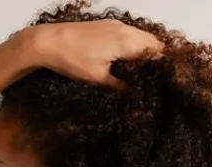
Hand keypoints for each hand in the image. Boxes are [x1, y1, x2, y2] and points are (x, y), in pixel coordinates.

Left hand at [29, 20, 163, 88]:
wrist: (48, 42)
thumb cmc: (72, 59)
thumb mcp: (100, 79)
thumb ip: (122, 87)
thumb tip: (138, 98)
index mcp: (127, 41)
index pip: (157, 50)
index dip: (163, 65)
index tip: (163, 81)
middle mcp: (124, 28)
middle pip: (151, 42)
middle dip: (154, 60)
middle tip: (153, 81)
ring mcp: (115, 25)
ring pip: (140, 38)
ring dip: (143, 54)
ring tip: (140, 75)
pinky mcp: (106, 26)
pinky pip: (128, 35)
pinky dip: (132, 47)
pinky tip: (125, 63)